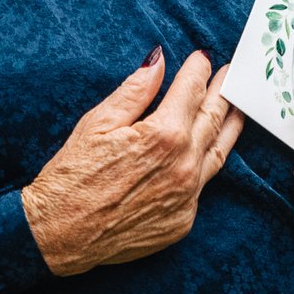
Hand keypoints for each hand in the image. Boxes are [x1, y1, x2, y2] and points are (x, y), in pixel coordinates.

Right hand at [20, 48, 245, 275]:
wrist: (57, 235)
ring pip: (219, 152)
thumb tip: (158, 61)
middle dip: (222, 91)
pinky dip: (208, 162)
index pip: (191, 91)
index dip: (197, 70)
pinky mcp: (182, 221)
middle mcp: (183, 166)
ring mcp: (186, 197)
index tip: (202, 58)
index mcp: (163, 136)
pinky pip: (203, 185)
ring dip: (230, 125)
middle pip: (213, 118)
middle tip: (229, 74)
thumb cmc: (70, 177)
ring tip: (237, 107)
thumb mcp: (97, 124)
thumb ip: (135, 91)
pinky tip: (211, 149)